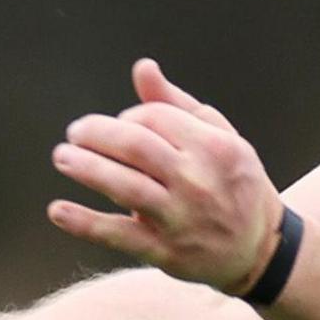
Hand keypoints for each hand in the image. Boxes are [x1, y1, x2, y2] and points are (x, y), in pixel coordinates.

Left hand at [48, 58, 285, 294]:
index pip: (154, 119)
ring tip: (62, 157)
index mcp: (214, 147)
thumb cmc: (233, 183)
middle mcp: (198, 181)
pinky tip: (58, 210)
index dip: (127, 118)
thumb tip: (142, 68)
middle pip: (136, 147)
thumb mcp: (219, 138)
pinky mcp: (165, 252)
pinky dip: (84, 222)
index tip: (119, 126)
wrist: (261, 250)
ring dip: (86, 169)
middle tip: (74, 133)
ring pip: (124, 187)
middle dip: (97, 134)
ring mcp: (180, 218)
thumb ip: (176, 104)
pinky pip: (118, 235)